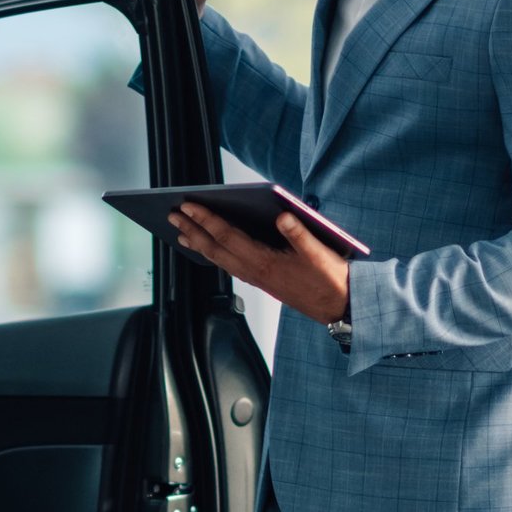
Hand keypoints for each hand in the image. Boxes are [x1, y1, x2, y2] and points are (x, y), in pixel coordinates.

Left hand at [168, 203, 352, 324]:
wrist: (338, 306)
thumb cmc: (329, 278)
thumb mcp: (319, 253)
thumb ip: (300, 233)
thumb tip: (282, 216)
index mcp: (264, 261)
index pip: (227, 236)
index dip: (205, 219)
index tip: (188, 205)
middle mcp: (255, 271)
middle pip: (215, 248)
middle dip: (192, 230)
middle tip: (173, 215)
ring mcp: (256, 278)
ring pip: (219, 259)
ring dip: (199, 244)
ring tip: (182, 233)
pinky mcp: (261, 281)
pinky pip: (229, 265)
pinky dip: (214, 254)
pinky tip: (210, 249)